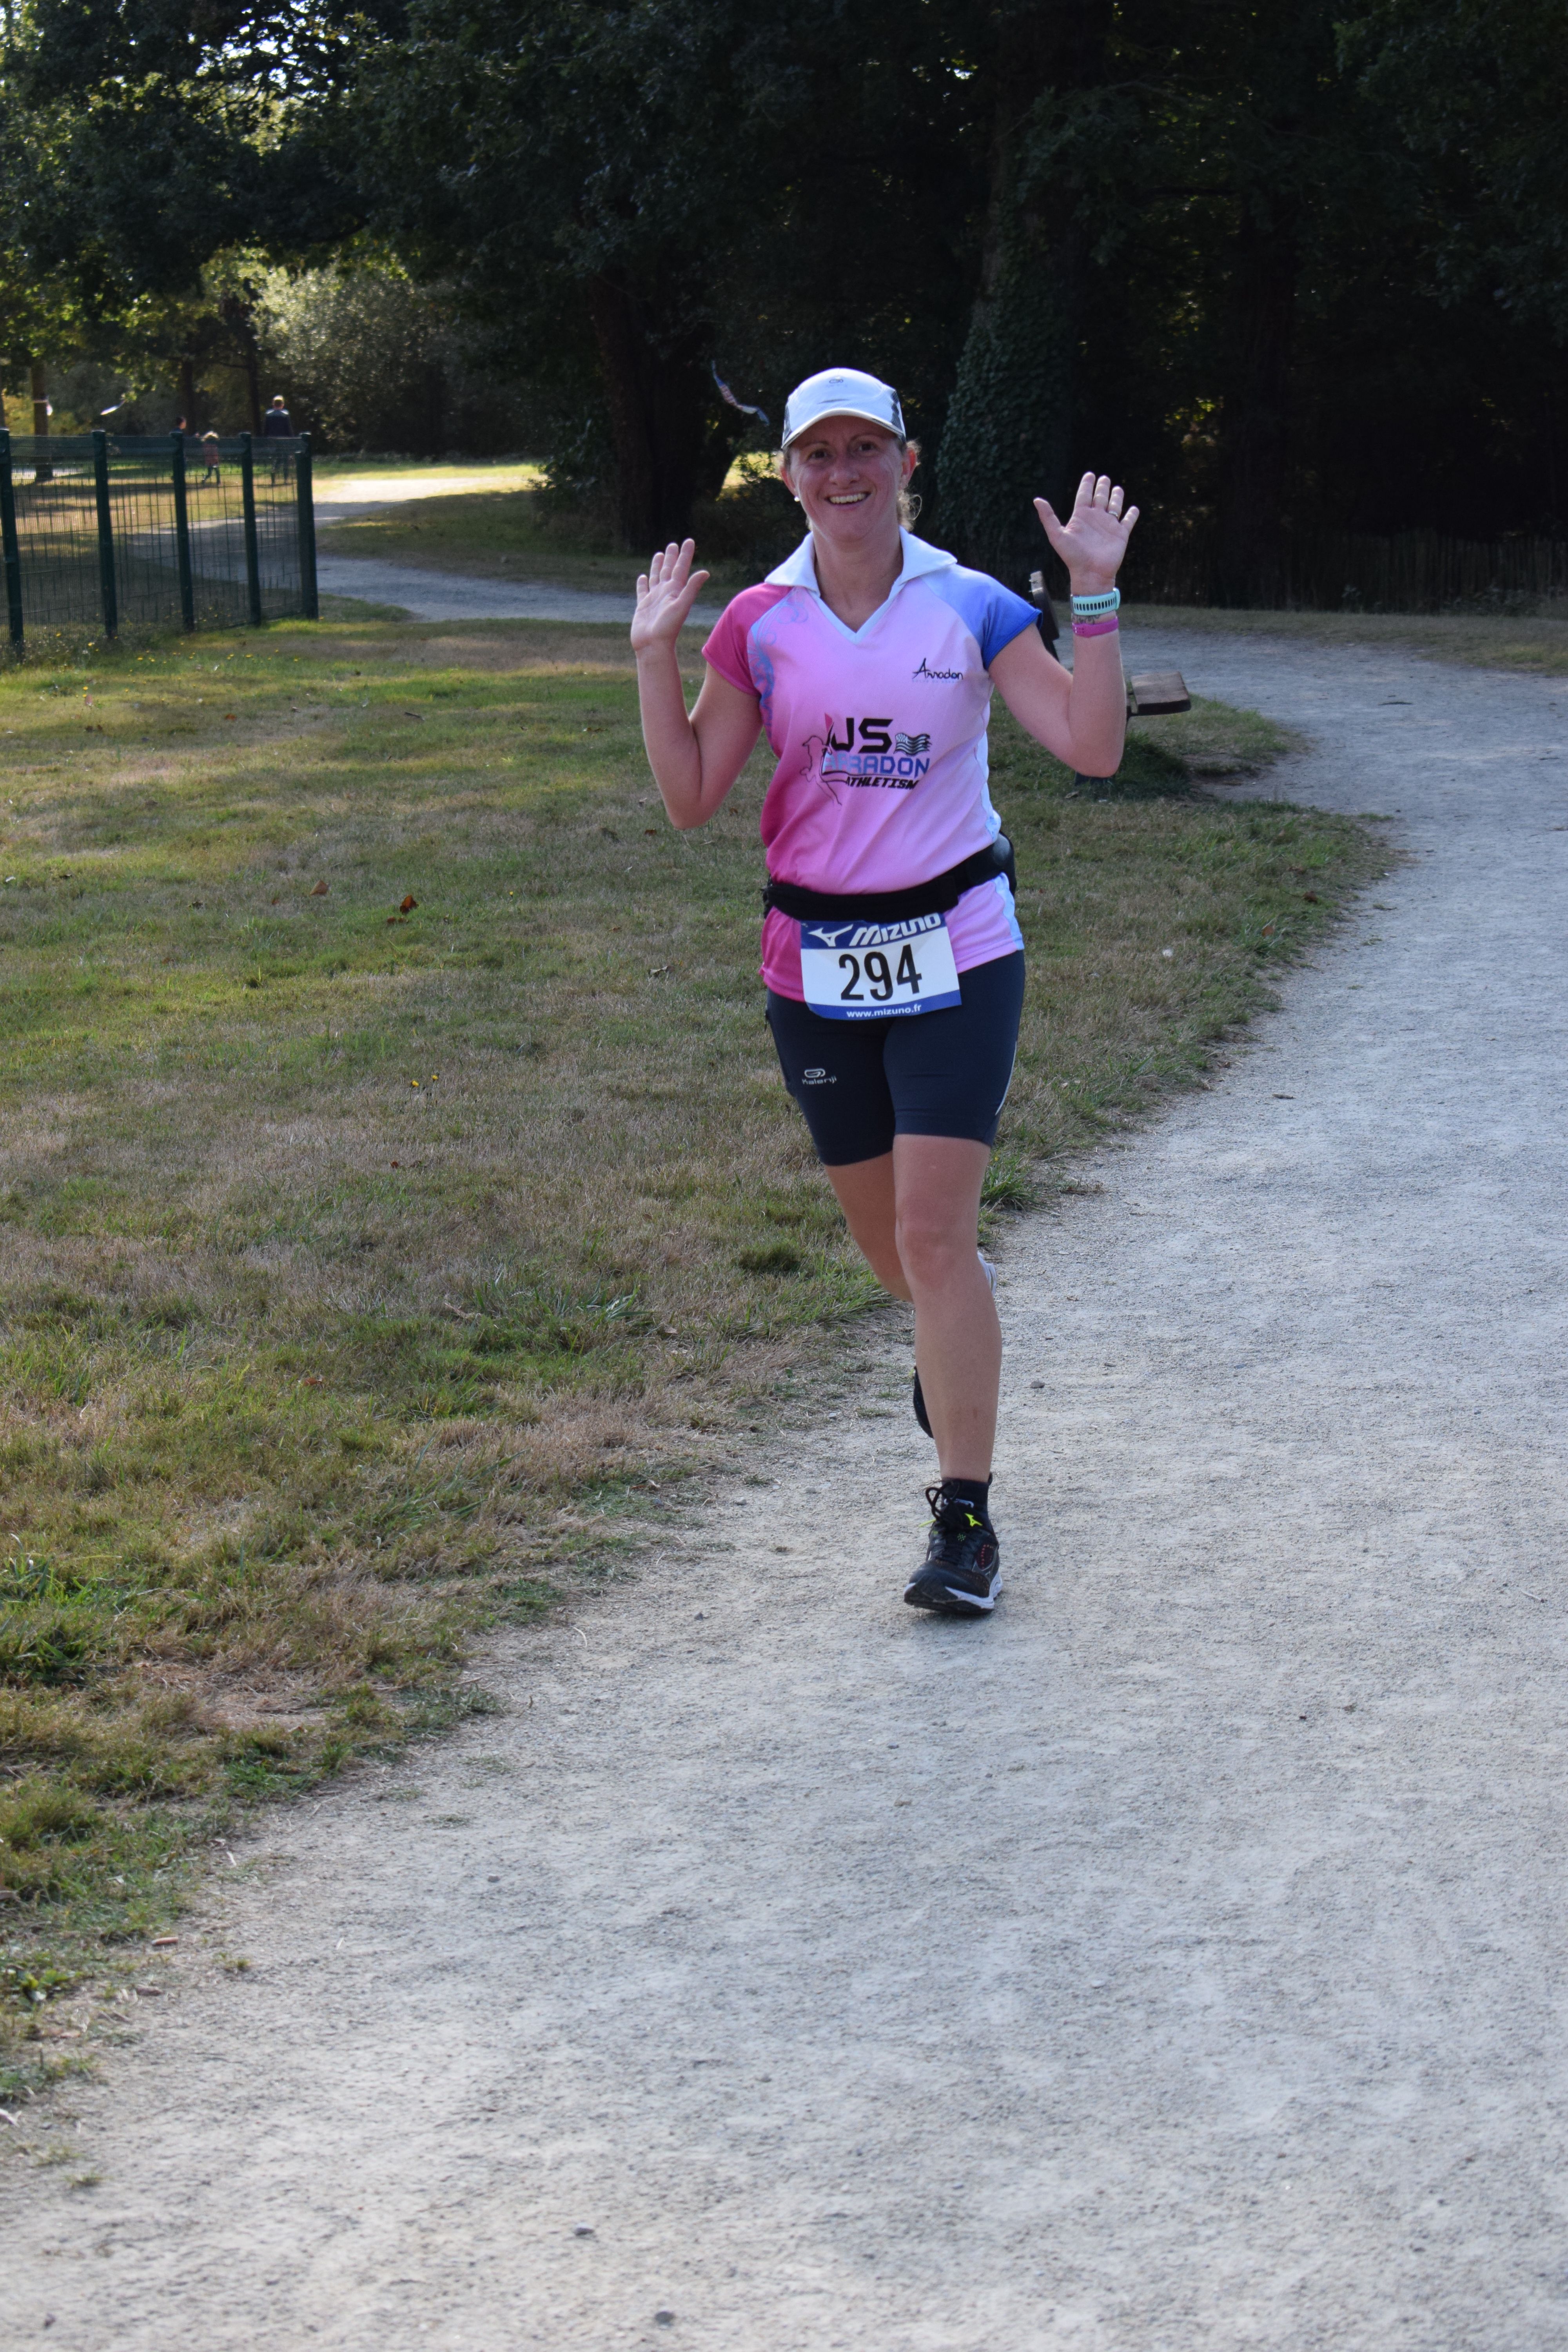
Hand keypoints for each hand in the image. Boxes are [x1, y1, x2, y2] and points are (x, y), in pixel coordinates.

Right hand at [631, 538, 710, 652]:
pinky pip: (643, 591)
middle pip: (668, 570)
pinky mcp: (643, 607)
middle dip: (671, 557)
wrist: (653, 646)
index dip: (685, 555)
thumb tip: (705, 572)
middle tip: (673, 544)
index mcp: (675, 591)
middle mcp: (665, 593)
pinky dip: (642, 584)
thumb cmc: (668, 628)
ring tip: (659, 555)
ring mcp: (654, 599)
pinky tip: (643, 577)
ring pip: (656, 578)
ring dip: (657, 566)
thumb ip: (692, 588)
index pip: (681, 568)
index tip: (689, 541)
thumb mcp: (681, 606)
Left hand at [1033, 473, 1138, 593]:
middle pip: (1100, 497)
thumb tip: (1036, 499)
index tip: (1090, 475)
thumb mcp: (1057, 535)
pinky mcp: (1121, 534)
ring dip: (1116, 497)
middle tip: (1104, 478)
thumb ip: (1048, 517)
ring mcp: (1109, 526)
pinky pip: (1128, 521)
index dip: (1086, 485)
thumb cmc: (1072, 556)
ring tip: (1117, 488)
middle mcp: (1095, 519)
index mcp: (1081, 517)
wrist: (1090, 574)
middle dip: (1102, 487)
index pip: (1084, 495)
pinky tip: (1133, 509)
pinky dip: (1132, 514)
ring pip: (1114, 506)